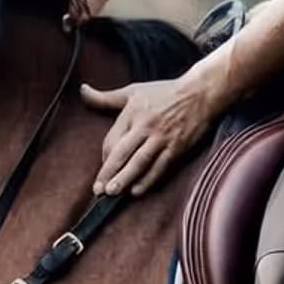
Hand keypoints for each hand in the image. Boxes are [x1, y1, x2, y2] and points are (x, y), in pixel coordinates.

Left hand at [81, 75, 224, 196]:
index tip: (102, 171)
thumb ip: (105, 97)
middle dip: (109, 172)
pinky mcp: (177, 147)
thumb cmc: (165, 92)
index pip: (112, 140)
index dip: (105, 157)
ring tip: (113, 193)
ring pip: (140, 162)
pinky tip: (137, 190)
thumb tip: (83, 90)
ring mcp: (162, 138)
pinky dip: (148, 179)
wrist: (201, 93)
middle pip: (123, 153)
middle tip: (99, 190)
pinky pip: (160, 167)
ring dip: (125, 179)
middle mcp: (145, 127)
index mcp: (132, 113)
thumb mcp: (132, 92)